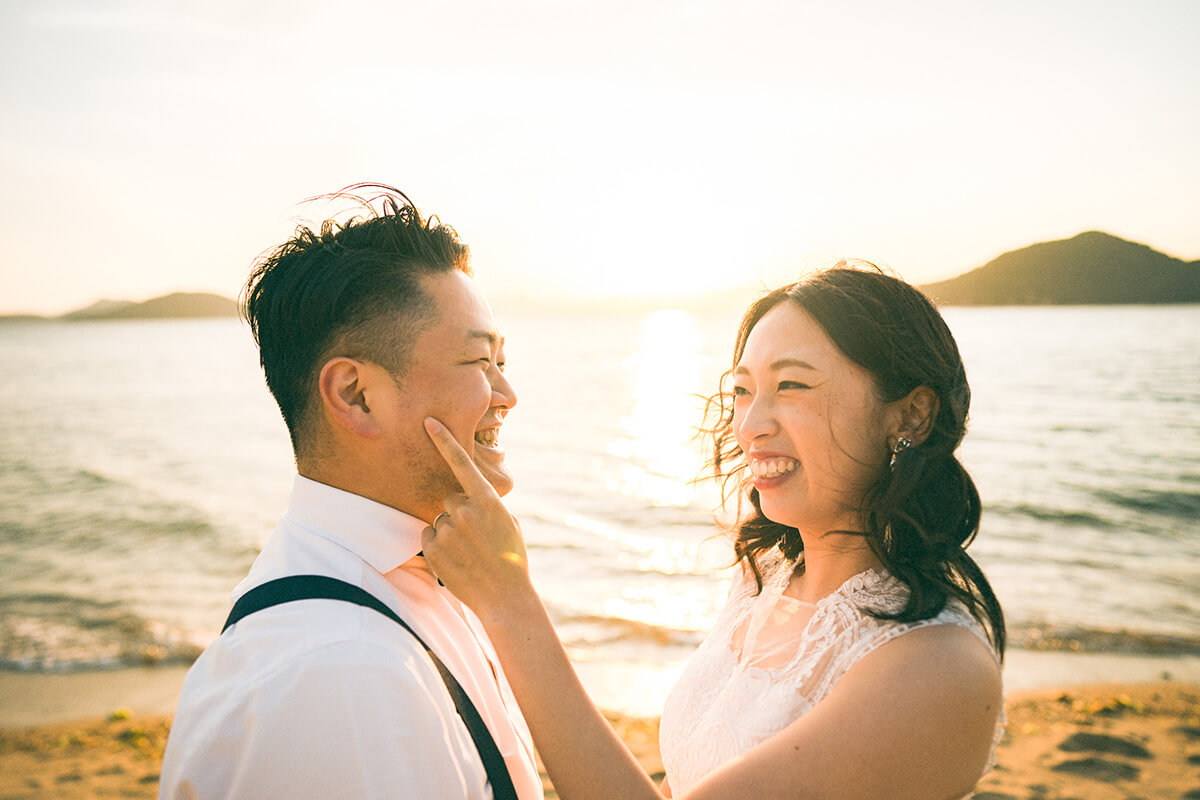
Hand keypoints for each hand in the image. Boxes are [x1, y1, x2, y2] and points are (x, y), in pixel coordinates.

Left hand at [421, 417, 533, 617]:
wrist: (505, 596)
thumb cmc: (511, 556)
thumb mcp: (508, 522)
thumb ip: (486, 504)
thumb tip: (467, 496)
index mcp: (488, 501)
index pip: (462, 463)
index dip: (444, 440)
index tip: (429, 421)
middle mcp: (465, 512)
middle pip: (450, 499)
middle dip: (459, 512)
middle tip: (476, 536)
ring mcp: (448, 531)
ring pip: (439, 519)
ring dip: (450, 531)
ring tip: (469, 552)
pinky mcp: (433, 550)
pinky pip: (428, 536)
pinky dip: (438, 546)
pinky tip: (456, 559)